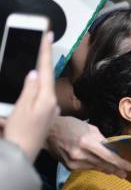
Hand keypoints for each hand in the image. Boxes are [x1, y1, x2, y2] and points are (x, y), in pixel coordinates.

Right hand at [4, 33, 58, 160]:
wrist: (21, 155)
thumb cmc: (19, 133)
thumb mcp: (21, 108)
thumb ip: (29, 89)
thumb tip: (34, 73)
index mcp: (47, 99)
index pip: (46, 69)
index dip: (46, 51)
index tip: (49, 34)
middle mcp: (52, 104)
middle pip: (46, 78)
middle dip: (41, 62)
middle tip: (42, 42)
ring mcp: (50, 112)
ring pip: (43, 89)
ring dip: (37, 78)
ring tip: (35, 63)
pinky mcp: (46, 118)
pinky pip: (40, 99)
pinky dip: (35, 92)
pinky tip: (29, 90)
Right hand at [46, 116, 130, 177]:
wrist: (48, 132)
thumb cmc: (70, 126)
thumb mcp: (88, 128)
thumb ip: (101, 139)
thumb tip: (112, 149)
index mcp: (86, 142)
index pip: (108, 155)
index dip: (120, 162)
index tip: (130, 167)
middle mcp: (80, 154)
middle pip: (103, 164)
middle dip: (116, 169)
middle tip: (126, 174)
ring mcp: (74, 162)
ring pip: (95, 167)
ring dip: (106, 169)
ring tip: (116, 171)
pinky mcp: (69, 167)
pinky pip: (86, 168)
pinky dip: (94, 166)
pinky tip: (101, 167)